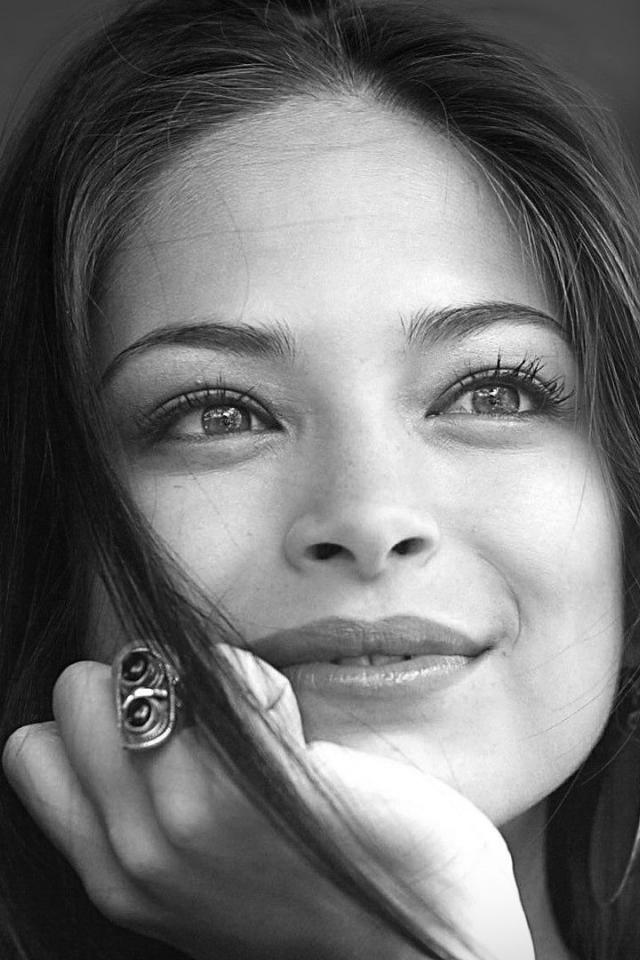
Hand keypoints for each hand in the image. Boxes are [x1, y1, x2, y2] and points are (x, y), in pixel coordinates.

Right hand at [2, 647, 533, 959]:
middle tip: (207, 722)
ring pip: (145, 664)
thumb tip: (127, 723)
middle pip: (77, 689)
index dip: (100, 723)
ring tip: (260, 724)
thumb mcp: (202, 879)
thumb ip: (149, 817)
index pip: (35, 747)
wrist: (426, 944)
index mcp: (117, 873)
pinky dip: (258, 676)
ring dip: (204, 673)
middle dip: (141, 683)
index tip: (162, 737)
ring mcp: (197, 817)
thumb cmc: (320, 894)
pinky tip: (295, 726)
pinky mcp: (266, 785)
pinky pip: (228, 671)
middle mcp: (140, 850)